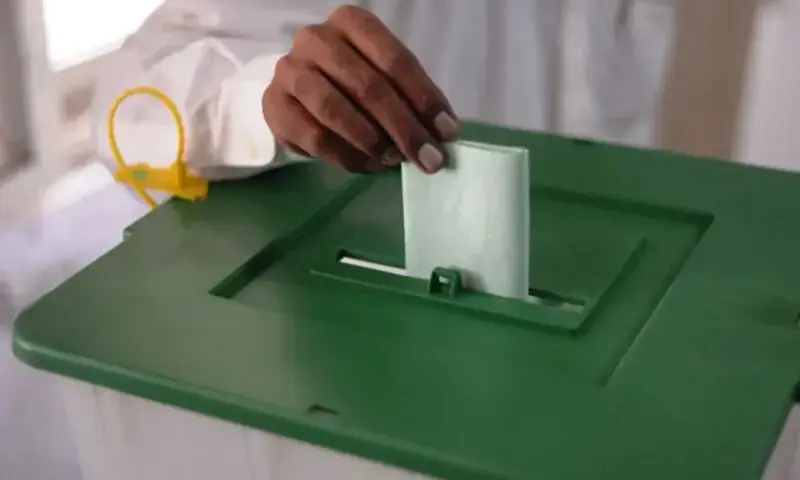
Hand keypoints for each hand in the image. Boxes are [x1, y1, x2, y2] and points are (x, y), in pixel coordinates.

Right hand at [262, 5, 458, 173]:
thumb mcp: (384, 80)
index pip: (394, 59)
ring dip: (372, 141)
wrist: (296, 95)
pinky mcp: (275, 106)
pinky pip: (315, 137)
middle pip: (368, 86)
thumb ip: (410, 99)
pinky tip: (366, 166)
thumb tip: (442, 134)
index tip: (447, 132)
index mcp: (351, 22)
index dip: (424, 98)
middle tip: (428, 158)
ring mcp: (290, 71)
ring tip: (393, 160)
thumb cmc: (349, 84)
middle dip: (404, 127)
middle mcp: (316, 39)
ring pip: (335, 110)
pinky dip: (346, 157)